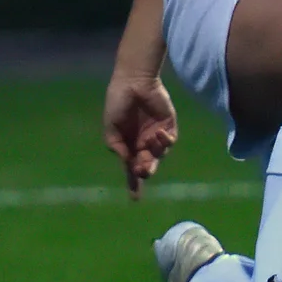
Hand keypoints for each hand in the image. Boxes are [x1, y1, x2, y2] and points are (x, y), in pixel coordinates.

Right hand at [103, 72, 177, 197]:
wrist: (133, 81)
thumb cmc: (118, 102)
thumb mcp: (111, 127)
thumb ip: (117, 145)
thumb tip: (128, 162)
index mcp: (128, 145)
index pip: (131, 169)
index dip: (134, 184)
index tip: (135, 199)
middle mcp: (143, 143)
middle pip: (147, 165)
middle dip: (145, 170)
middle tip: (142, 168)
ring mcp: (156, 135)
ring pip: (159, 155)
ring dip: (154, 154)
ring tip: (147, 143)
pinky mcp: (168, 125)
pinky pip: (170, 141)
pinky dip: (165, 142)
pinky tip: (158, 134)